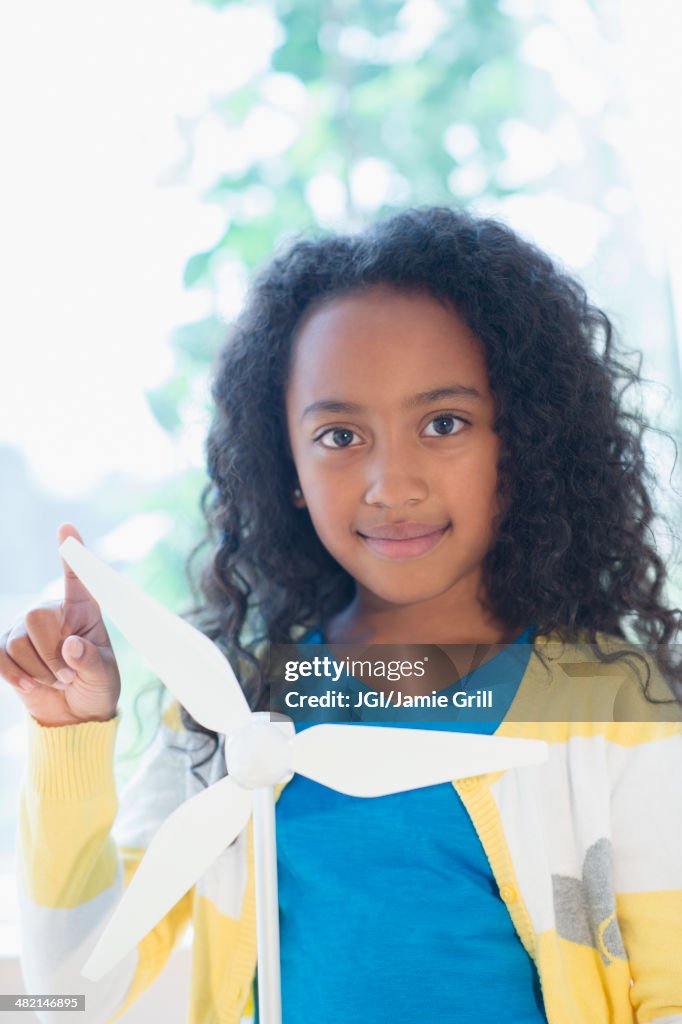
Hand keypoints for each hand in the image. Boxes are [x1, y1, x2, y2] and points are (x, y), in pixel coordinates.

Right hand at [0, 523, 120, 725]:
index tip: (66, 527)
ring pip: (17, 641)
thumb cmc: (96, 687)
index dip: (72, 553)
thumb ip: (91, 662)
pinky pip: (0, 657)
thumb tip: (72, 646)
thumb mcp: (104, 677)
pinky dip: (17, 676)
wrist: (73, 715)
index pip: (78, 578)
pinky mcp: (7, 648)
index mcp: (84, 611)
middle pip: (37, 616)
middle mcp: (53, 613)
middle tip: (67, 675)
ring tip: (56, 681)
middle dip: (49, 652)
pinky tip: (32, 684)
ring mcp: (25, 628)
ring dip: (38, 670)